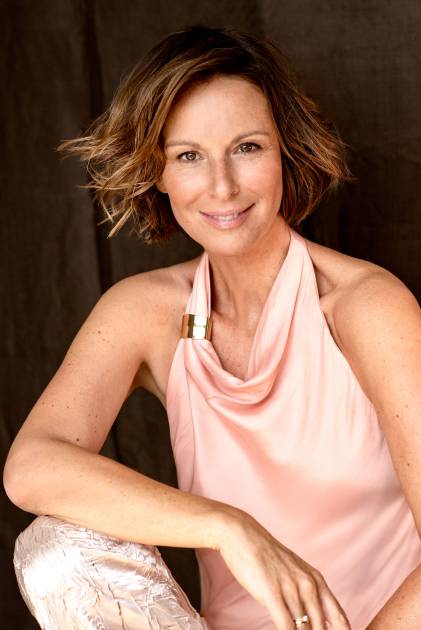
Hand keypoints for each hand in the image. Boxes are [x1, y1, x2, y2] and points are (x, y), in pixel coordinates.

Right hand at [216, 509, 350, 629]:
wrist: (242, 535)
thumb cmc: (265, 555)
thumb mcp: (293, 571)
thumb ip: (306, 594)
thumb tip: (315, 621)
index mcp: (316, 580)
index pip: (340, 618)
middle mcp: (309, 585)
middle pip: (321, 628)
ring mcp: (291, 589)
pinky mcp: (272, 594)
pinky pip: (286, 627)